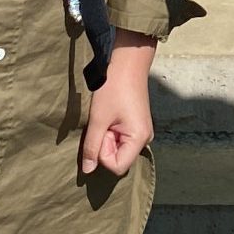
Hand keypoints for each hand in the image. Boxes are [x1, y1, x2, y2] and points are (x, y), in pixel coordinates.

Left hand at [81, 32, 155, 177]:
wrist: (127, 62)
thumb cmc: (113, 88)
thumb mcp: (98, 119)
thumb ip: (92, 147)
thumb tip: (88, 171)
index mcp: (139, 139)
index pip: (116, 166)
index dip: (102, 154)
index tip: (101, 131)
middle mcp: (145, 139)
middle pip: (118, 158)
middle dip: (104, 144)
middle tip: (103, 122)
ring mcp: (141, 132)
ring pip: (118, 148)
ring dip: (106, 136)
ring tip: (107, 116)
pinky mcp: (136, 125)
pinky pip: (121, 138)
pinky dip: (111, 131)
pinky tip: (110, 115)